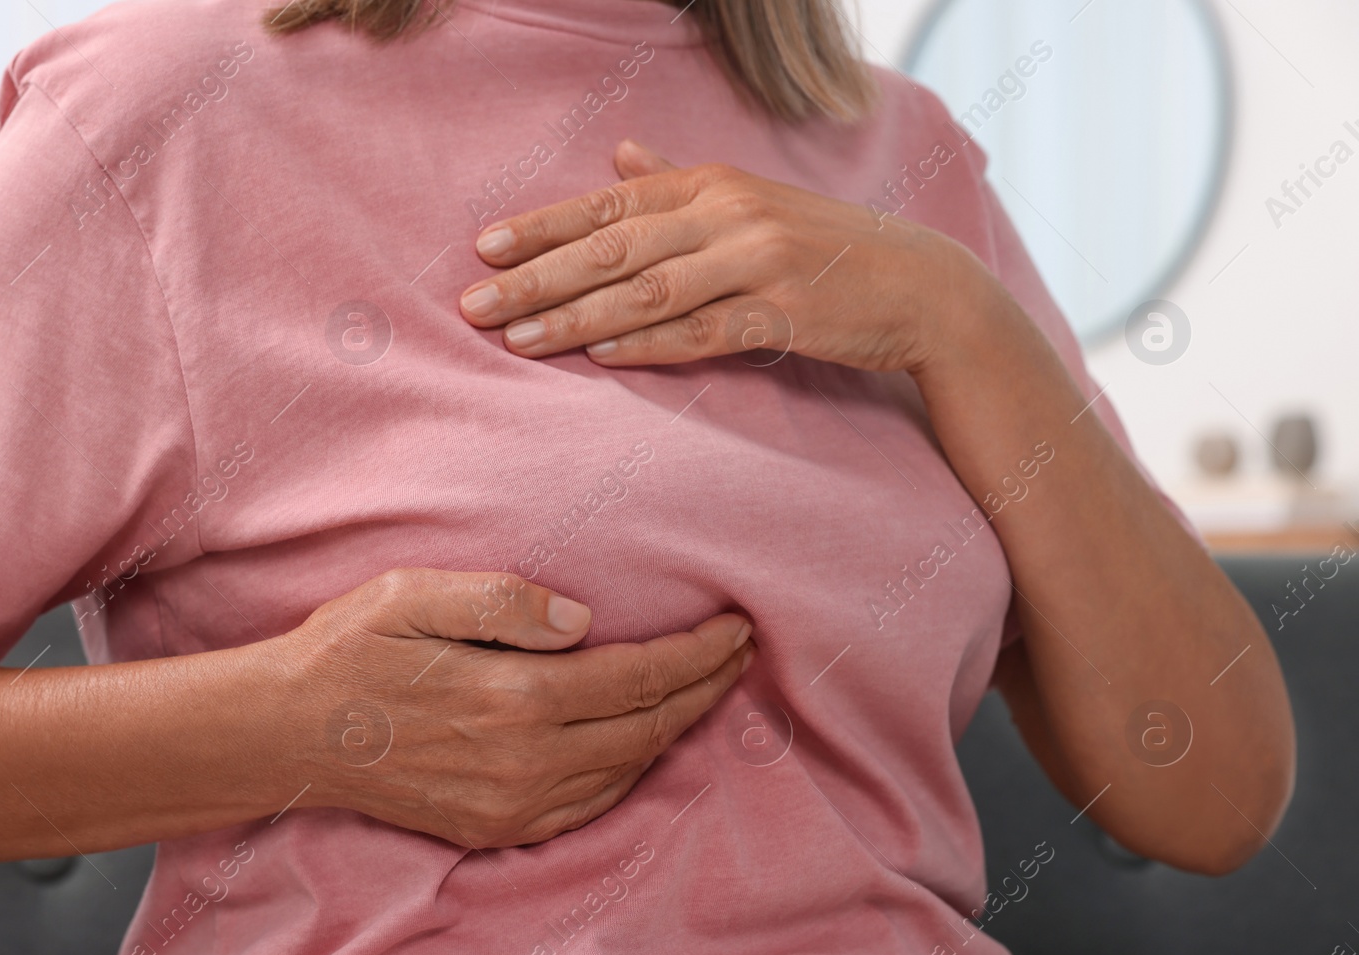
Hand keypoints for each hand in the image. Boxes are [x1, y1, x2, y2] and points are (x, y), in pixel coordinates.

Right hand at [267, 569, 753, 847]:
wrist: (285, 735)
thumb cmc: (346, 650)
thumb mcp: (410, 595)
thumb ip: (501, 602)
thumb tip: (584, 621)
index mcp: (511, 698)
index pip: (637, 678)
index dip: (696, 655)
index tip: (736, 626)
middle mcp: (522, 762)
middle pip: (647, 727)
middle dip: (704, 688)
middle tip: (739, 653)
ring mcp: (510, 805)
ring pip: (626, 769)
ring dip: (676, 729)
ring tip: (706, 689)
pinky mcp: (494, 829)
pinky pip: (589, 806)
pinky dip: (631, 772)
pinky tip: (644, 743)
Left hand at [458, 139, 997, 375]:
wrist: (918, 285)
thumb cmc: (822, 245)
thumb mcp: (750, 200)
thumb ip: (680, 181)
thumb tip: (620, 154)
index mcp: (712, 184)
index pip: (610, 202)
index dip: (544, 226)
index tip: (483, 247)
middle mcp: (728, 213)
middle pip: (614, 246)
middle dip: (538, 277)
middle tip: (475, 304)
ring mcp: (758, 261)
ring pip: (648, 290)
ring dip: (578, 318)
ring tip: (519, 340)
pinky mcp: (784, 311)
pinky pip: (703, 331)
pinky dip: (650, 345)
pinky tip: (601, 359)